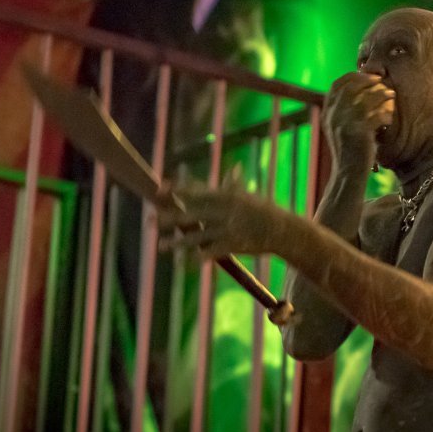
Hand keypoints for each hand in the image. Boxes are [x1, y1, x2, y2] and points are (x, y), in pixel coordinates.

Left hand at [156, 184, 290, 256]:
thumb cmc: (264, 211)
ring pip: (197, 237)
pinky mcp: (233, 246)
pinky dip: (198, 257)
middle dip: (169, 218)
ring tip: (160, 247)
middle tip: (149, 221)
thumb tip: (234, 169)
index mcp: (226, 196)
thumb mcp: (248, 196)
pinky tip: (186, 262)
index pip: (197, 191)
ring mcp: (228, 229)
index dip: (178, 190)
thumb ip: (235, 185)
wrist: (283, 230)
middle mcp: (224, 211)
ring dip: (177, 243)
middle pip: (191, 214)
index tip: (160, 188)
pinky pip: (211, 252)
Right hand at [322, 72, 394, 168]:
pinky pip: (378, 115)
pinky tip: (389, 119)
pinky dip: (386, 115)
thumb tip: (362, 87)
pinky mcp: (359, 133)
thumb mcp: (339, 128)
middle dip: (369, 81)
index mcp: (327, 113)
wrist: (347, 175)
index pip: (337, 84)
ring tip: (391, 96)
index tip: (368, 76)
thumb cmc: (349, 150)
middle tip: (382, 82)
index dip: (353, 76)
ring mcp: (345, 124)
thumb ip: (344, 109)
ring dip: (382, 95)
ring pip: (367, 99)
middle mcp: (333, 116)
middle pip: (352, 87)